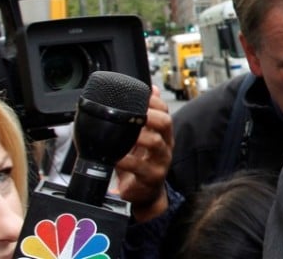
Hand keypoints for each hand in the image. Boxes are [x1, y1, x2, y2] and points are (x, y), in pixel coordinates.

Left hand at [113, 86, 172, 221]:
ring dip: (139, 135)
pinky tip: (116, 157)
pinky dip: (126, 160)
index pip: (164, 110)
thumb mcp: (142, 138)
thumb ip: (143, 115)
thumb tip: (149, 89)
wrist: (144, 193)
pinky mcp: (152, 177)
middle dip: (151, 115)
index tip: (142, 96)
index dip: (154, 101)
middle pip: (166, 122)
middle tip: (136, 112)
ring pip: (156, 142)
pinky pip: (140, 167)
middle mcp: (165, 144)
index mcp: (163, 132)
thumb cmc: (142, 162)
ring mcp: (161, 161)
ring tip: (125, 133)